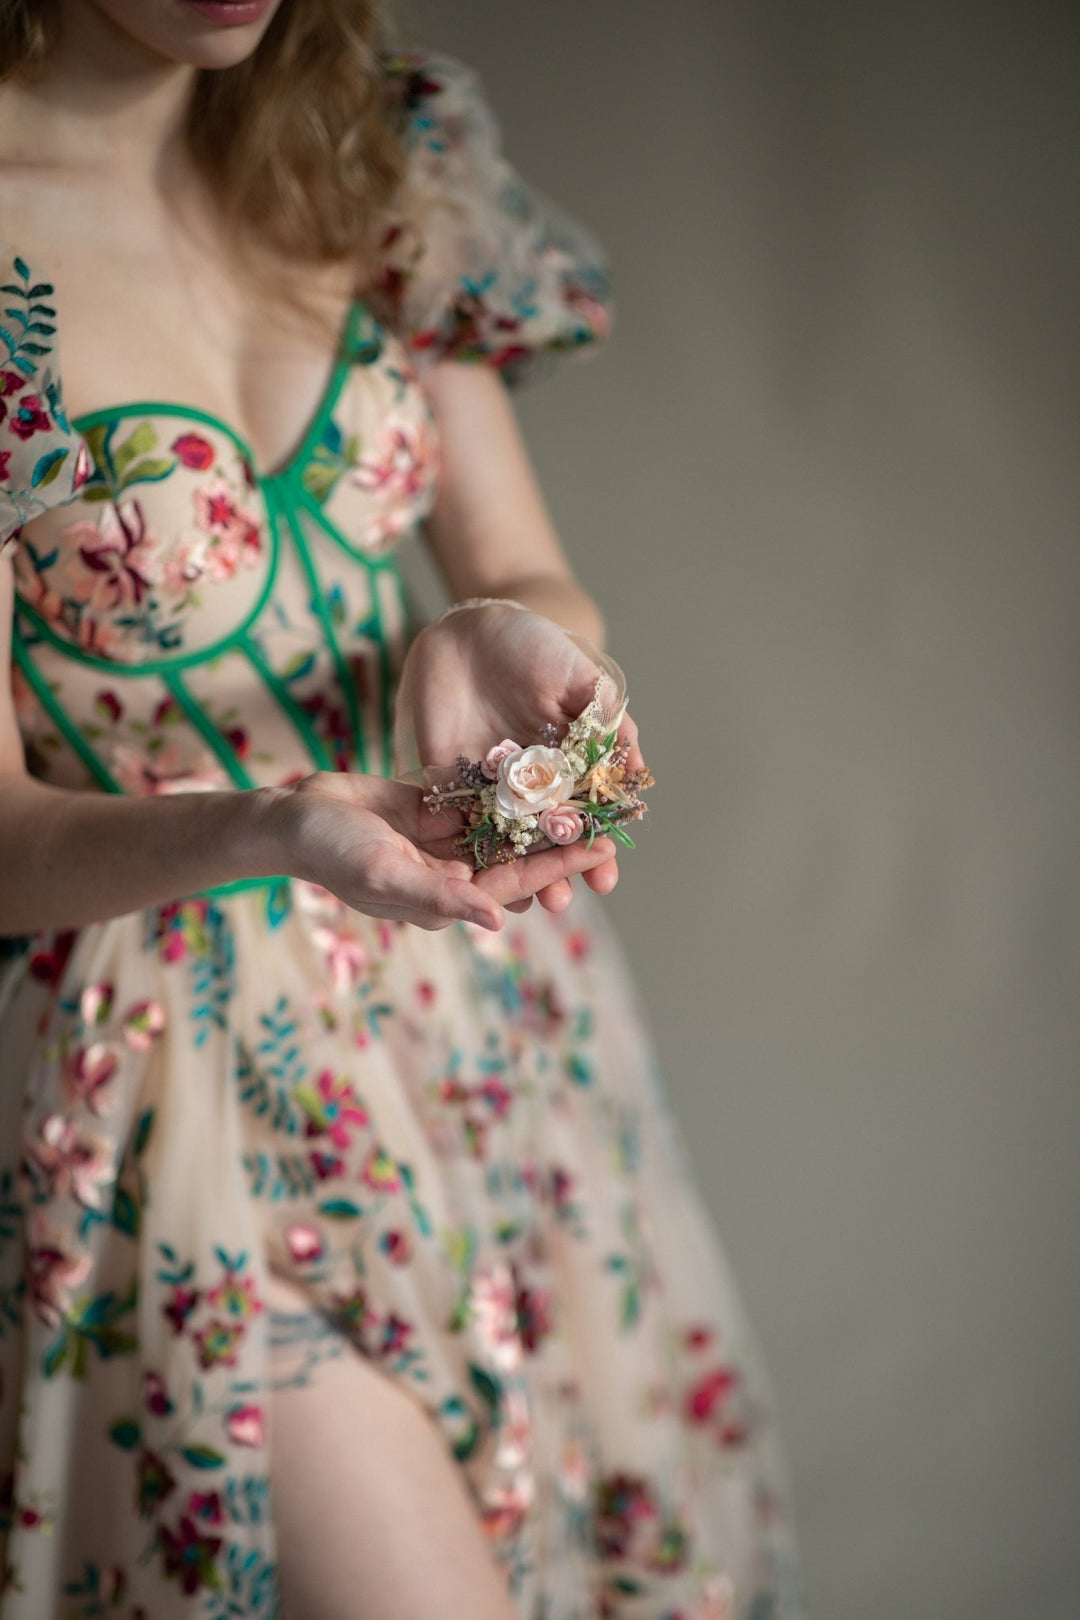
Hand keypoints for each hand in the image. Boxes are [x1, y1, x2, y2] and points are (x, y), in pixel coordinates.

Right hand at [265, 771, 617, 931]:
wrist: (290, 817)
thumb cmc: (332, 854)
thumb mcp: (386, 875)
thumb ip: (442, 899)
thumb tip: (499, 921)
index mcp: (447, 896)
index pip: (516, 883)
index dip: (558, 865)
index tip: (600, 848)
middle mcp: (451, 870)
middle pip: (517, 853)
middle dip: (560, 836)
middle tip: (608, 814)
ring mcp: (440, 838)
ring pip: (501, 822)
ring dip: (538, 806)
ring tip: (583, 784)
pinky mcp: (429, 805)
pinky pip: (474, 793)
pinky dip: (503, 780)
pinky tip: (539, 759)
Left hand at [394, 602, 643, 912]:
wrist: (469, 627)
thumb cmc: (532, 645)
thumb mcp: (579, 675)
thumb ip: (606, 719)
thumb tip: (636, 770)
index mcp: (568, 763)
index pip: (586, 816)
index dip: (596, 846)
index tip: (605, 873)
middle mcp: (532, 783)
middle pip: (545, 838)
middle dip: (555, 871)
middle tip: (562, 900)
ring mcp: (491, 786)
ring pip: (505, 840)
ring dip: (514, 873)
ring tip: (522, 901)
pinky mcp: (450, 781)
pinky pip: (458, 822)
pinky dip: (467, 853)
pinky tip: (472, 882)